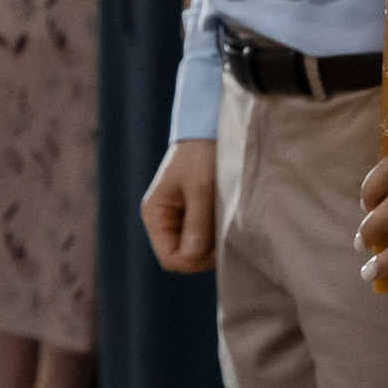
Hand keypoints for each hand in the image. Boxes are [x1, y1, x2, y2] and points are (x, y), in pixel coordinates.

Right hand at [143, 140, 218, 272]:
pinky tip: (231, 219)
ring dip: (215, 243)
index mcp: (156, 215)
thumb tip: (191, 258)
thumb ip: (197, 223)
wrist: (210, 127)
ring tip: (231, 224)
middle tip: (230, 237)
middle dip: (206, 253)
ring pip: (197, 247)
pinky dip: (219, 232)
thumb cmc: (202, 154)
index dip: (193, 260)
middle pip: (184, 256)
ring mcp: (181, 216)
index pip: (170, 258)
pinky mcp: (197, 211)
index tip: (218, 249)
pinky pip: (206, 234)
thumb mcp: (201, 188)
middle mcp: (165, 220)